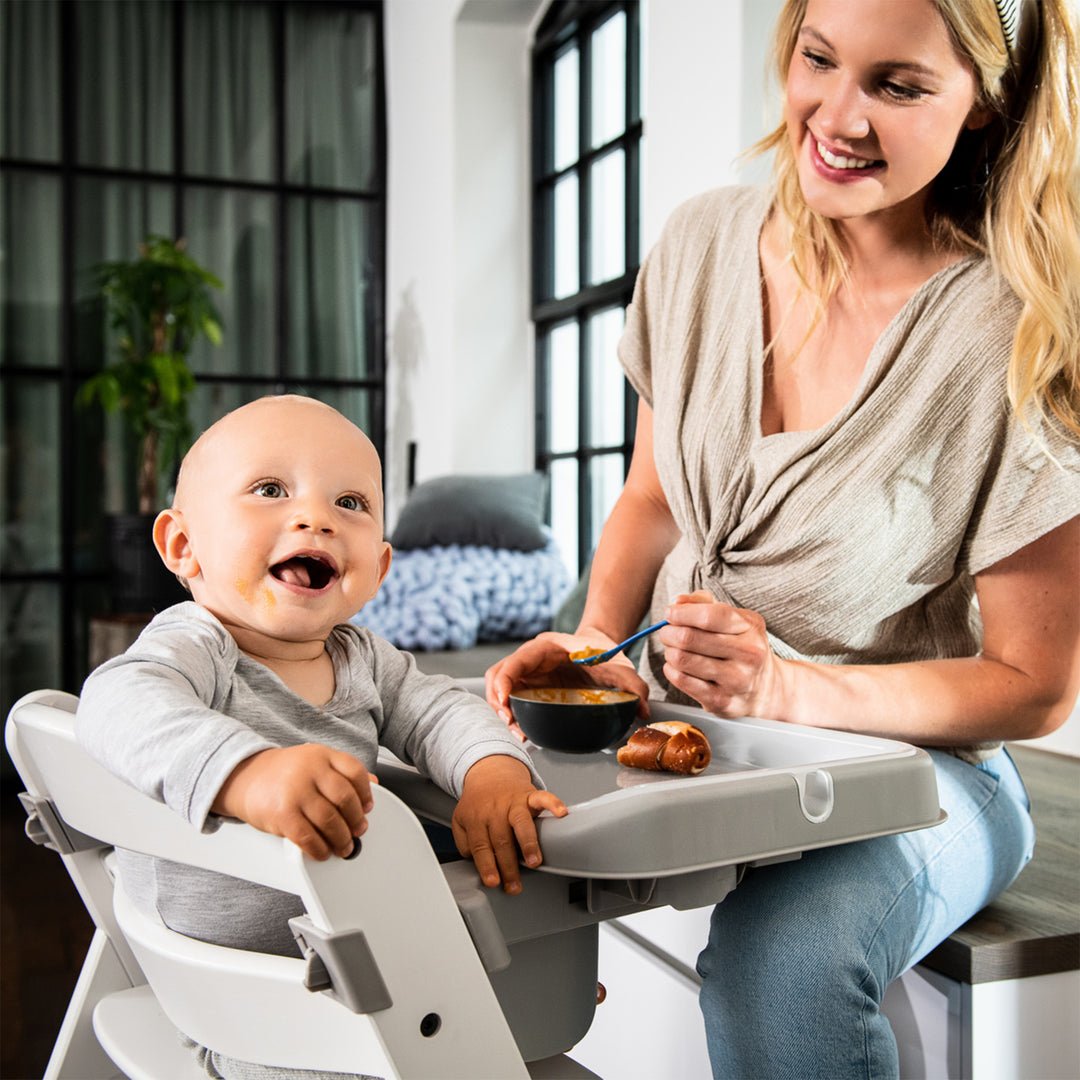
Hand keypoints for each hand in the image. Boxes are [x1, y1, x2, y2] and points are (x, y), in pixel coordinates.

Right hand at [212, 744, 375, 859]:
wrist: (244, 776)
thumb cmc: (283, 773)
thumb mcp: (315, 761)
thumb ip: (342, 771)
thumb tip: (373, 784)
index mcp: (322, 755)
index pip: (354, 771)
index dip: (366, 793)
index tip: (368, 808)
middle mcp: (310, 770)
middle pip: (345, 798)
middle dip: (355, 820)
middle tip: (358, 831)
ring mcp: (295, 791)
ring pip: (329, 820)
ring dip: (341, 839)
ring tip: (344, 846)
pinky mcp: (282, 814)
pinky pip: (308, 837)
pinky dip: (320, 849)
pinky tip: (323, 852)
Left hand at [450, 756, 567, 893]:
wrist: (489, 773)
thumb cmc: (478, 803)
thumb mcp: (461, 821)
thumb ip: (465, 843)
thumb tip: (476, 863)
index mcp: (476, 818)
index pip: (481, 846)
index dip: (487, 865)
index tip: (493, 881)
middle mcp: (495, 810)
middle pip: (501, 841)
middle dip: (509, 866)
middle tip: (514, 885)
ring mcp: (513, 802)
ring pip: (521, 823)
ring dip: (528, 843)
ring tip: (534, 862)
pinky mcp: (529, 794)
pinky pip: (543, 797)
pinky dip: (553, 803)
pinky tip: (561, 813)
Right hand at [485, 632, 650, 731]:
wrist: (601, 646)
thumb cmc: (606, 653)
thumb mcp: (622, 667)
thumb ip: (634, 685)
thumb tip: (643, 710)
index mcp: (547, 647)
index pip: (517, 660)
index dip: (506, 680)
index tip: (506, 701)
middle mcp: (532, 658)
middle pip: (499, 674)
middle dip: (498, 699)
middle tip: (510, 723)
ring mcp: (529, 672)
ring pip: (500, 687)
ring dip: (501, 709)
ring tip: (516, 731)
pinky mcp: (530, 685)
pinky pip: (511, 697)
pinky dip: (511, 713)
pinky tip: (521, 729)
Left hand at [661, 591, 786, 717]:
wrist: (765, 690)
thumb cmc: (743, 648)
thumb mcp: (735, 620)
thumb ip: (705, 604)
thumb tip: (679, 601)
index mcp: (751, 628)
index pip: (709, 616)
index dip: (682, 613)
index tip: (670, 613)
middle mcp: (748, 654)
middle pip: (689, 638)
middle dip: (669, 632)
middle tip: (667, 633)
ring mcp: (736, 680)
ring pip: (682, 659)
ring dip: (669, 652)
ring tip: (674, 650)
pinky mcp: (722, 701)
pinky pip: (682, 681)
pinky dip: (671, 670)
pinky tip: (677, 667)